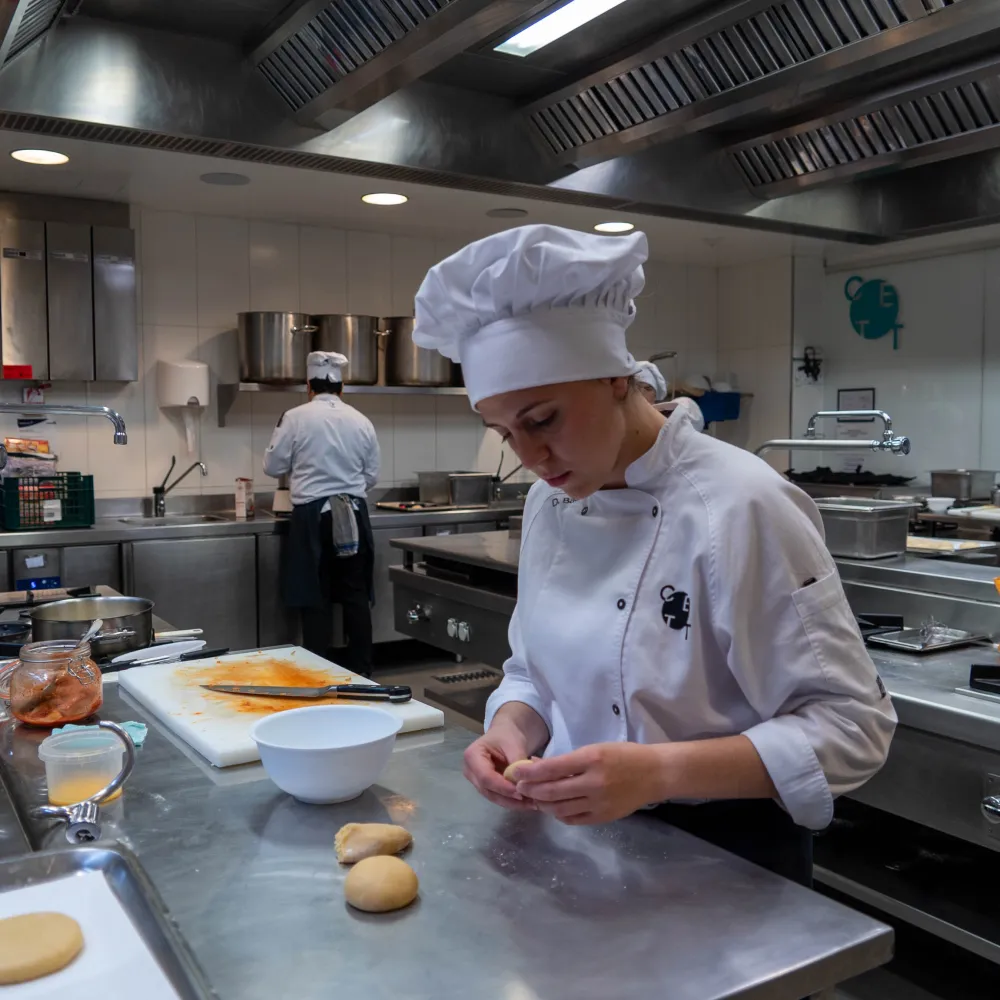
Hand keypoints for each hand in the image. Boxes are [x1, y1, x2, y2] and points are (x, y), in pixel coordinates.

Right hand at [463, 723, 536, 811]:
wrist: (506, 735)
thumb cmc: (508, 736)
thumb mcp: (514, 744)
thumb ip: (517, 763)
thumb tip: (522, 784)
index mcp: (472, 755)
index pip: (485, 777)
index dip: (502, 787)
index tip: (520, 793)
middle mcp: (470, 770)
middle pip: (487, 790)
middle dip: (508, 798)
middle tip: (529, 802)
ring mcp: (476, 780)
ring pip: (492, 796)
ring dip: (511, 802)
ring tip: (530, 804)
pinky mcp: (485, 786)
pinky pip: (497, 797)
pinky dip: (511, 801)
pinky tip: (525, 802)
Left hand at [512, 742, 662, 824]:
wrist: (654, 774)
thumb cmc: (623, 755)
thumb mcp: (595, 749)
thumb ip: (568, 760)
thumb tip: (538, 766)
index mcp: (591, 759)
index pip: (551, 768)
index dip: (530, 773)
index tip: (516, 773)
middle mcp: (593, 782)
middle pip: (552, 791)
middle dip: (531, 790)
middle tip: (519, 788)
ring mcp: (599, 803)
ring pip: (559, 808)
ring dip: (542, 804)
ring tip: (535, 798)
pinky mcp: (603, 817)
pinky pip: (573, 819)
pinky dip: (559, 814)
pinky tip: (554, 808)